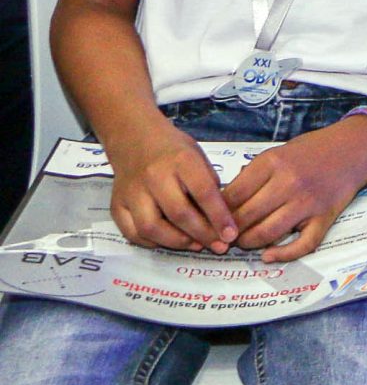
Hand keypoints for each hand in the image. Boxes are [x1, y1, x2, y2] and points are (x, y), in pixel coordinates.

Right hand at [108, 122, 235, 252]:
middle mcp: (154, 176)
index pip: (204, 192)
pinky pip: (132, 233)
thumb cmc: (174, 150)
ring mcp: (132, 192)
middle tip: (219, 246)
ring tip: (196, 245)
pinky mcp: (117, 204)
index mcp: (181, 161)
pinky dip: (152, 242)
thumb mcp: (199, 157)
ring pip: (151, 227)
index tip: (231, 234)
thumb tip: (220, 219)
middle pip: (178, 214)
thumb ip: (208, 185)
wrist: (134, 139)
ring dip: (177, 242)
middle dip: (202, 235)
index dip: (219, 217)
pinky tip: (170, 241)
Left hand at [221, 122, 366, 262]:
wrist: (355, 148)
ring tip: (243, 242)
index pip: (232, 195)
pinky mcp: (325, 217)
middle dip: (228, 231)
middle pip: (245, 217)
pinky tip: (268, 256)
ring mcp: (308, 202)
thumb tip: (226, 202)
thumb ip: (253, 175)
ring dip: (248, 243)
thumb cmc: (312, 150)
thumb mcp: (277, 152)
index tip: (211, 220)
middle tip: (223, 236)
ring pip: (267, 233)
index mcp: (272, 163)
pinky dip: (283, 255)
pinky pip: (302, 244)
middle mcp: (289, 183)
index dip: (216, 212)